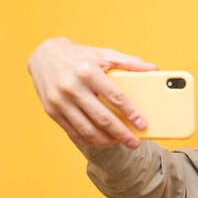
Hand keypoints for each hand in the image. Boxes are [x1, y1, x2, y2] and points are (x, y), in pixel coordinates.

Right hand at [27, 37, 157, 148]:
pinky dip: (89, 140)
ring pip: (87, 129)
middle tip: (134, 143)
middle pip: (102, 118)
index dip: (131, 113)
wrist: (44, 55)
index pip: (115, 96)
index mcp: (88, 71)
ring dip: (106, 141)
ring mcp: (59, 101)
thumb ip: (129, 62)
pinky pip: (73, 132)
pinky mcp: (51, 111)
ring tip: (119, 143)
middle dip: (121, 134)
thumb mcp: (104, 54)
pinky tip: (102, 140)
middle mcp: (72, 86)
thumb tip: (154, 69)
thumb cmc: (80, 57)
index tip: (142, 125)